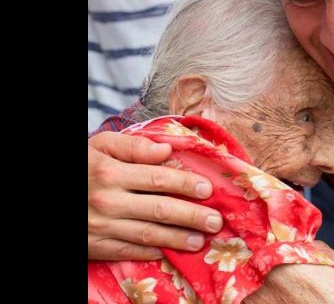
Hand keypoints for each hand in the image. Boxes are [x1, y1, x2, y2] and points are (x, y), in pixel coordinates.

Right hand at [88, 131, 223, 259]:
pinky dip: (149, 254)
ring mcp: (101, 226)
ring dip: (177, 239)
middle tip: (215, 221)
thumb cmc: (82, 167)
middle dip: (191, 216)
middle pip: (159, 209)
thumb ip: (133, 146)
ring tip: (201, 241)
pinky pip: (127, 252)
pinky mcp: (95, 246)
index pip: (158, 178)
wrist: (51, 194)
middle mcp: (108, 200)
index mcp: (111, 172)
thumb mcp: (100, 146)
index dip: (185, 184)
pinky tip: (168, 253)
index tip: (208, 189)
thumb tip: (166, 150)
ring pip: (147, 234)